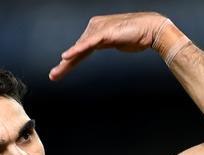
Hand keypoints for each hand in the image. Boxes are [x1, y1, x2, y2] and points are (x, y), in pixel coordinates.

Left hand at [49, 12, 166, 80]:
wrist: (150, 29)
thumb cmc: (136, 35)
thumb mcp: (114, 42)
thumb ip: (103, 43)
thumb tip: (95, 47)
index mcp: (95, 31)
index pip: (80, 49)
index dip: (69, 62)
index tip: (59, 72)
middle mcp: (94, 28)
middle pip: (77, 50)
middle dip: (65, 65)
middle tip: (53, 76)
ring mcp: (98, 30)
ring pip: (79, 48)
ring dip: (67, 62)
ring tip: (57, 72)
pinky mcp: (105, 33)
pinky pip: (88, 43)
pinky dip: (77, 50)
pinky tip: (66, 56)